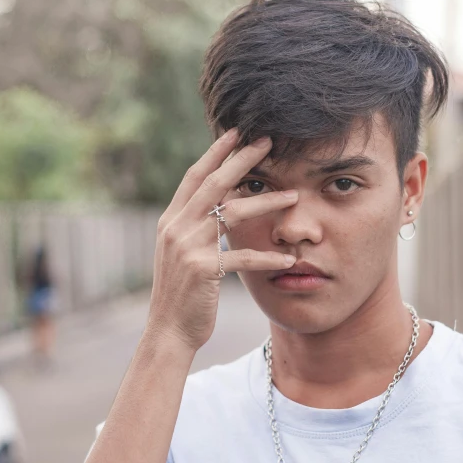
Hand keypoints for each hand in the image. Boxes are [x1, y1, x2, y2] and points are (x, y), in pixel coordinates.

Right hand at [147, 129, 297, 350]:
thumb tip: (218, 203)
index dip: (215, 153)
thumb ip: (195, 226)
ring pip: (233, 213)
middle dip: (242, 160)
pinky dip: (268, 257)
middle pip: (214, 184)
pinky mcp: (204, 271)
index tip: (236, 132)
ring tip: (294, 196)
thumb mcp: (182, 252)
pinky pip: (243, 257)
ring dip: (267, 202)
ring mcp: (188, 248)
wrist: (168, 330)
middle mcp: (177, 228)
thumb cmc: (182, 292)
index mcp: (171, 220)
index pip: (194, 177)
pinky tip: (289, 258)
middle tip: (268, 142)